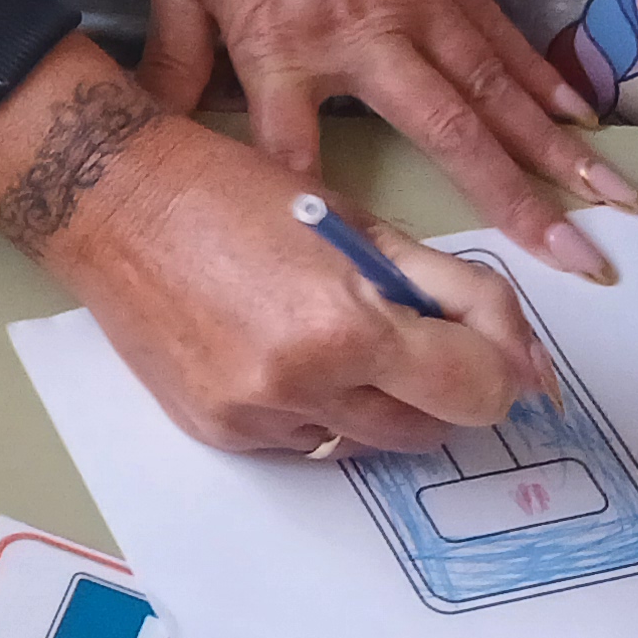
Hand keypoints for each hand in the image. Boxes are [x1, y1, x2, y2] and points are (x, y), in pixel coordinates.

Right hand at [0, 39, 557, 451]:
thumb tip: (523, 358)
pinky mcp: (218, 433)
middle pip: (429, 429)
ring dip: (380, 401)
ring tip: (343, 335)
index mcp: (346, 326)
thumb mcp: (362, 225)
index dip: (504, 369)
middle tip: (423, 337)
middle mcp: (300, 387)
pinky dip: (320, 409)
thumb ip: (452, 291)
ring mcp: (254, 418)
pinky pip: (306, 443)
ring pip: (367, 443)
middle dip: (445, 388)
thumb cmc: (237, 194)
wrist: (114, 206)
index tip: (502, 354)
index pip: (475, 388)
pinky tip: (290, 352)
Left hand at [144, 0, 630, 275]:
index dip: (319, 217)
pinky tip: (582, 124)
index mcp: (283, 43)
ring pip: (500, 94)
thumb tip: (151, 124)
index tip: (349, 279)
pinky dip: (546, 83)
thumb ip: (174, 55)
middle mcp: (366, 34)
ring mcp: (420, 1)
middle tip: (576, 263)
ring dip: (559, 154)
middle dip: (513, 204)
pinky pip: (505, 40)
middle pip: (448, 137)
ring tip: (616, 206)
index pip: (298, 155)